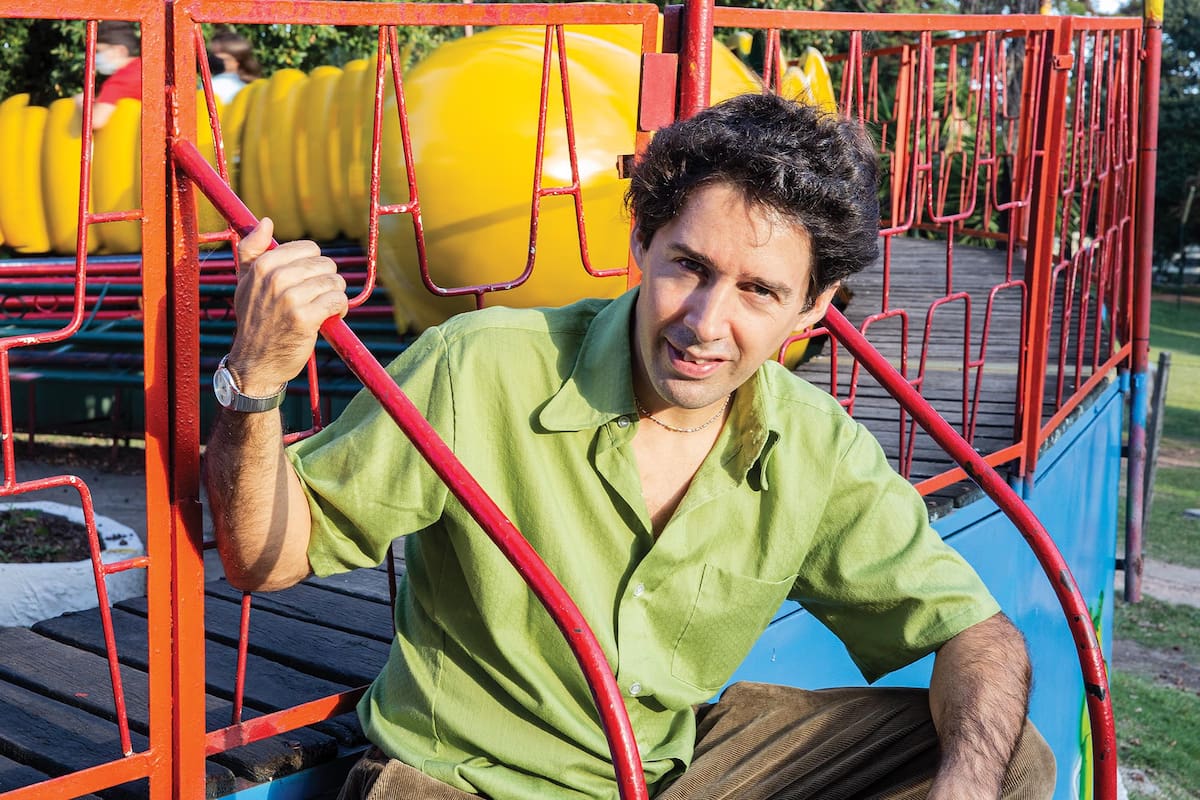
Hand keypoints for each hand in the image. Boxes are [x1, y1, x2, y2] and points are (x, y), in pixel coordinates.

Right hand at [228, 217, 347, 395]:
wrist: (254, 363)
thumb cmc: (254, 320)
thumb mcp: (244, 283)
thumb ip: (251, 250)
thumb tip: (265, 221)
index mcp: (262, 265)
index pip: (308, 249)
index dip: (314, 265)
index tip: (307, 281)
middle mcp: (275, 278)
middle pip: (325, 264)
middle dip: (327, 281)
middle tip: (317, 298)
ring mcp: (289, 298)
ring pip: (334, 282)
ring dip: (335, 296)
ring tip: (324, 308)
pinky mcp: (305, 318)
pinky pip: (337, 301)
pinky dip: (340, 310)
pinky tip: (331, 318)